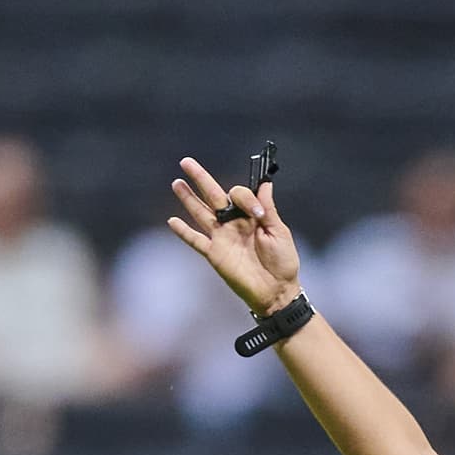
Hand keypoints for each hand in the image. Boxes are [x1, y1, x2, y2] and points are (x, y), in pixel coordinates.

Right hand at [168, 157, 300, 315]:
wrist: (277, 291)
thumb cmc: (283, 262)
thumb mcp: (279, 232)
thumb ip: (268, 208)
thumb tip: (265, 183)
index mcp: (250, 215)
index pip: (238, 194)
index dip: (246, 199)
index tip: (257, 214)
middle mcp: (233, 223)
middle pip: (212, 195)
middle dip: (200, 178)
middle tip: (186, 162)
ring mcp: (222, 238)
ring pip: (201, 213)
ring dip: (188, 198)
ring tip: (177, 183)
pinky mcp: (215, 254)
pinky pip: (196, 241)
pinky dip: (184, 232)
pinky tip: (172, 221)